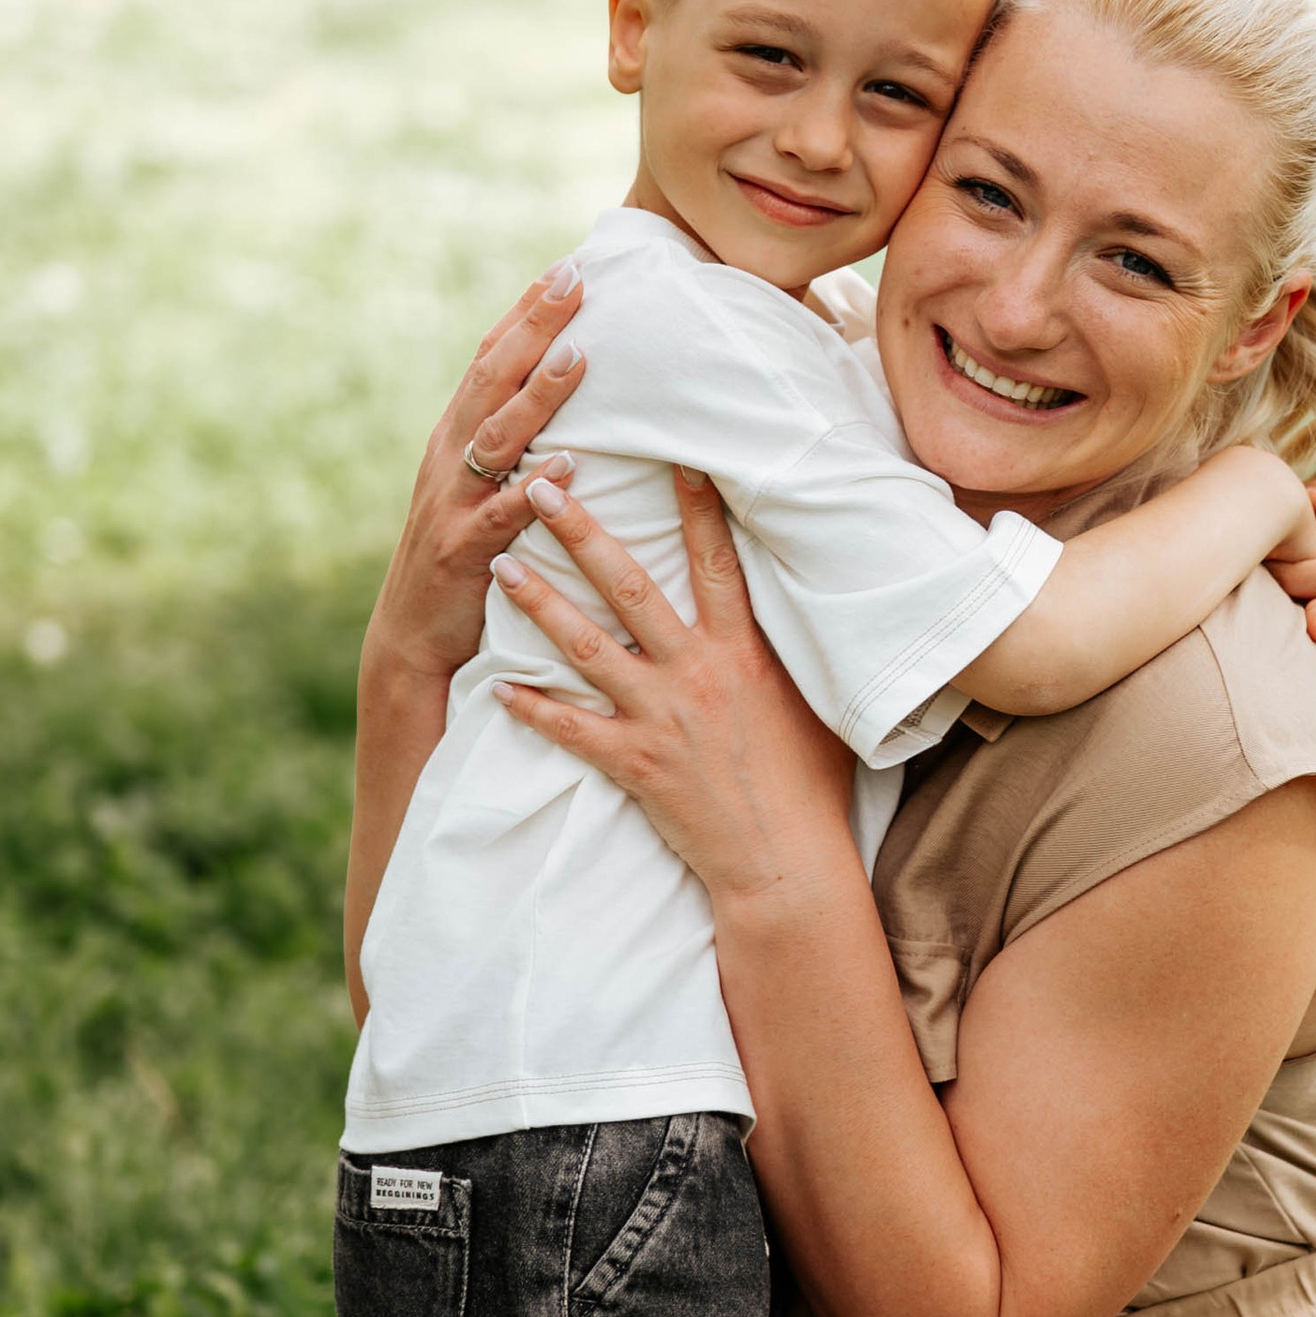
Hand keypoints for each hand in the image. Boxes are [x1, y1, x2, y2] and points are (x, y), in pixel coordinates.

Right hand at [359, 265, 589, 698]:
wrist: (412, 637)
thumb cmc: (461, 558)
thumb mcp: (479, 487)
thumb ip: (508, 442)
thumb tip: (559, 390)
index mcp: (456, 435)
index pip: (491, 358)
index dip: (526, 311)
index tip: (566, 266)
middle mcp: (449, 456)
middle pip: (492, 378)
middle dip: (533, 326)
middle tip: (574, 280)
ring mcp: (452, 501)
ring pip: (496, 436)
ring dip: (536, 395)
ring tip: (577, 356)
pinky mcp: (462, 550)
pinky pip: (501, 515)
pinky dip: (532, 490)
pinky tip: (565, 467)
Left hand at [492, 470, 856, 901]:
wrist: (786, 861)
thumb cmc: (811, 784)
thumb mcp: (818, 702)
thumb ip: (796, 650)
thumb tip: (810, 604)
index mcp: (744, 653)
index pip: (717, 563)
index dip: (696, 506)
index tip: (672, 455)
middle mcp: (697, 673)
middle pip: (631, 588)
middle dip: (584, 534)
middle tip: (544, 490)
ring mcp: (660, 716)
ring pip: (586, 647)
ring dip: (539, 603)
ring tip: (501, 565)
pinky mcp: (634, 763)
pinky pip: (569, 729)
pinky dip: (531, 708)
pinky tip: (497, 688)